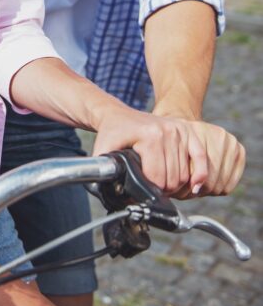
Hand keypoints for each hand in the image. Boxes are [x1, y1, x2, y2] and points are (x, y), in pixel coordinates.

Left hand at [92, 107, 243, 196]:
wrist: (118, 114)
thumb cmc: (111, 132)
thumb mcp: (103, 149)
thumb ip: (105, 170)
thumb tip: (109, 190)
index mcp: (149, 136)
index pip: (158, 177)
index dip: (150, 190)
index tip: (142, 191)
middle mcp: (167, 131)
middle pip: (173, 177)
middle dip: (163, 190)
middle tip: (154, 191)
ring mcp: (179, 129)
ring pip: (185, 173)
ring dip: (177, 185)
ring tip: (164, 186)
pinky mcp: (187, 129)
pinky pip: (201, 156)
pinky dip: (200, 173)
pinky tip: (195, 185)